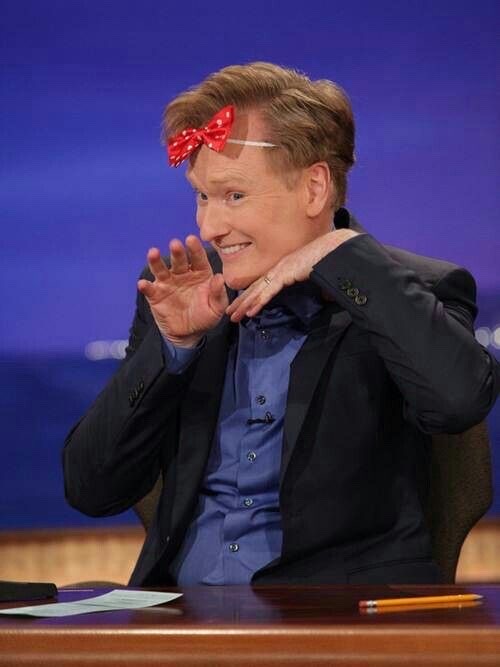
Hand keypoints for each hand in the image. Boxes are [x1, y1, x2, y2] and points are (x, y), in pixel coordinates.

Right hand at [138, 235, 227, 346]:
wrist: (189, 333)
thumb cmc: (205, 316)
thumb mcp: (216, 308)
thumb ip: (218, 294)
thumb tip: (219, 278)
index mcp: (200, 274)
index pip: (198, 259)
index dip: (195, 249)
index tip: (192, 239)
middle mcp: (183, 274)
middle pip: (179, 261)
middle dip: (177, 252)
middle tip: (175, 244)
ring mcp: (168, 283)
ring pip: (161, 269)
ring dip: (156, 261)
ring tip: (152, 253)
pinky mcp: (156, 295)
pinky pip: (150, 289)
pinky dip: (145, 286)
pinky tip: (143, 284)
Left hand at [226, 229, 358, 321]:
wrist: (336, 247)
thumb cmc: (331, 258)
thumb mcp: (322, 275)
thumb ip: (322, 286)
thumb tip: (328, 297)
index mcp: (285, 268)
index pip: (264, 284)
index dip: (251, 295)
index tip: (242, 305)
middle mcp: (279, 268)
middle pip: (256, 288)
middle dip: (241, 302)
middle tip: (230, 313)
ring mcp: (281, 270)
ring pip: (258, 291)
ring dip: (245, 305)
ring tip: (234, 316)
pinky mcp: (286, 274)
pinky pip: (269, 291)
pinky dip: (258, 302)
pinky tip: (250, 312)